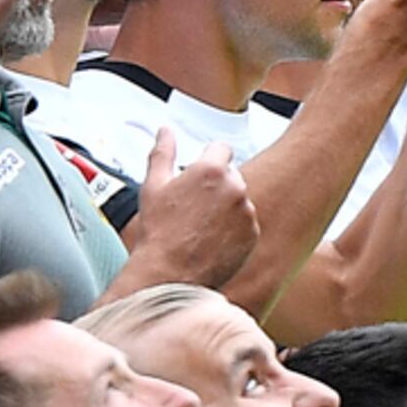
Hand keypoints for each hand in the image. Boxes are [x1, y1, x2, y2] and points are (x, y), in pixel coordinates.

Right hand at [111, 126, 260, 290]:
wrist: (169, 275)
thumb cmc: (158, 233)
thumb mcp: (154, 187)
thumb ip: (162, 152)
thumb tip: (165, 130)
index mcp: (211, 170)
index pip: (222, 149)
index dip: (209, 160)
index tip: (199, 176)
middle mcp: (235, 187)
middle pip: (230, 176)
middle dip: (216, 186)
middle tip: (193, 208)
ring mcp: (246, 212)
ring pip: (238, 201)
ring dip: (225, 208)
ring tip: (201, 228)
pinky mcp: (252, 235)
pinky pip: (245, 224)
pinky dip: (233, 230)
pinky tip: (212, 241)